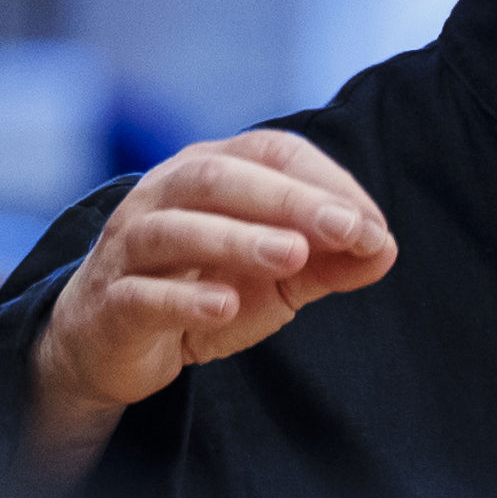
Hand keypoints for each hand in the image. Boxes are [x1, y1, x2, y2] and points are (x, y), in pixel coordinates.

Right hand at [19, 128, 393, 476]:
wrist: (112, 343)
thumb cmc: (200, 291)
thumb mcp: (276, 278)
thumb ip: (328, 263)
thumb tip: (384, 249)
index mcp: (209, 174)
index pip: (269, 153)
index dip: (324, 183)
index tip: (371, 227)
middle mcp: (163, 197)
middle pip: (218, 178)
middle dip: (287, 201)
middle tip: (347, 229)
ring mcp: (131, 248)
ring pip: (174, 228)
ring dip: (237, 239)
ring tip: (293, 256)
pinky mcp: (112, 302)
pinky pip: (143, 293)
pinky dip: (184, 297)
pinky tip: (224, 305)